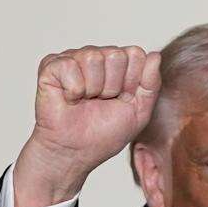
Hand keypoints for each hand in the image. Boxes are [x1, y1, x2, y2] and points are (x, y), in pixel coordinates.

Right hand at [14, 44, 161, 206]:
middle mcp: (97, 56)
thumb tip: (155, 56)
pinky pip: (70, 66)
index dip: (131, 83)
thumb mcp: (138, 113)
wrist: (75, 153)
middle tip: (100, 102)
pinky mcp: (52, 65)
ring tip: (84, 101)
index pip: (136, 54)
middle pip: (116, 55)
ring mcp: (74, 58)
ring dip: (92, 89)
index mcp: (118, 65)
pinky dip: (73, 90)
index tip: (121, 101)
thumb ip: (151, 85)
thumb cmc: (103, 135)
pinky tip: (69, 99)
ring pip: (93, 57)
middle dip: (112, 87)